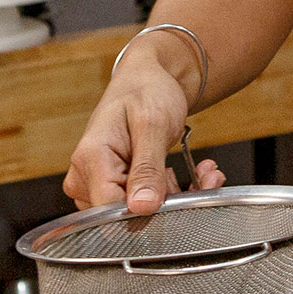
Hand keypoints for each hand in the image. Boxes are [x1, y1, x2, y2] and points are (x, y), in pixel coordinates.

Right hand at [63, 56, 224, 212]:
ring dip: (179, 196)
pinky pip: (145, 205)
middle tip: (205, 181)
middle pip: (126, 215)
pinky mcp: (115, 186)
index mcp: (90, 159)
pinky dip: (175, 192)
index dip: (146, 213)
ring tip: (205, 173)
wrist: (148, 79)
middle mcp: (87, 176)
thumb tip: (142, 207)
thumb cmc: (145, 90)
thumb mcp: (152, 124)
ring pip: (141, 212)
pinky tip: (195, 175)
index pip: (109, 210)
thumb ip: (147, 168)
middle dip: (171, 202)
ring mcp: (99, 183)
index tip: (179, 198)